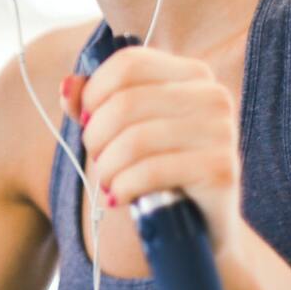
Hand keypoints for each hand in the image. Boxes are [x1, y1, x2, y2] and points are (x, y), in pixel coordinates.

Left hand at [64, 46, 241, 258]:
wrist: (200, 226)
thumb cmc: (157, 171)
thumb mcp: (122, 132)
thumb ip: (93, 104)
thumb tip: (68, 86)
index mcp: (192, 74)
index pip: (129, 63)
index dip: (94, 92)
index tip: (85, 120)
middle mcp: (213, 96)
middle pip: (126, 102)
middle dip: (96, 135)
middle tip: (96, 159)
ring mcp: (222, 131)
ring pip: (135, 138)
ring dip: (106, 166)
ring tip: (106, 182)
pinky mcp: (221, 169)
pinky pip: (151, 171)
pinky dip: (123, 186)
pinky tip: (119, 197)